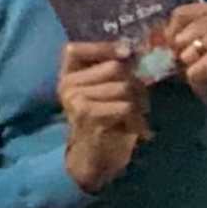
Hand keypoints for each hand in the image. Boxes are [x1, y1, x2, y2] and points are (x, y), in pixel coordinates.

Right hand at [55, 43, 150, 191]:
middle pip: (113, 67)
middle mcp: (66, 85)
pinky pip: (125, 106)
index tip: (125, 53)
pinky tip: (137, 129)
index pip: (74, 49)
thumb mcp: (103, 92)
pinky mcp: (88, 114)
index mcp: (67, 77)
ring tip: (137, 117)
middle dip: (135, 83)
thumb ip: (110, 71)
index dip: (101, 47)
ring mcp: (75, 99)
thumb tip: (130, 51)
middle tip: (140, 101)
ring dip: (140, 103)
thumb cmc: (104, 123)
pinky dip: (138, 119)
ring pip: (123, 87)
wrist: (94, 160)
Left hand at [169, 0, 206, 121]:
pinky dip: (202, 85)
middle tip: (202, 71)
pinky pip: (195, 71)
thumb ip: (191, 39)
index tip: (174, 53)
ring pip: (187, 56)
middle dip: (183, 60)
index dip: (170, 36)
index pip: (180, 14)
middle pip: (180, 36)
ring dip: (195, 74)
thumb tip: (152, 44)